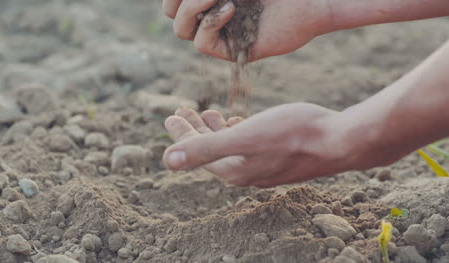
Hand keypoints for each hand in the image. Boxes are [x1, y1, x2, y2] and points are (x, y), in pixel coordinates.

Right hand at [162, 0, 331, 61]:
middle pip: (171, 13)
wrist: (308, 3)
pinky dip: (210, 22)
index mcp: (210, 0)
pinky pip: (202, 42)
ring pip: (181, 29)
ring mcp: (221, 34)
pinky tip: (231, 8)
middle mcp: (211, 15)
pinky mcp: (233, 51)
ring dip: (192, 7)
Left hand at [162, 104, 353, 187]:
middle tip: (181, 111)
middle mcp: (248, 174)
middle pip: (211, 152)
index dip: (181, 134)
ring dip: (215, 131)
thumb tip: (168, 161)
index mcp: (235, 171)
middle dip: (194, 131)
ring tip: (206, 113)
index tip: (170, 115)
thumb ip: (206, 149)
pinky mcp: (280, 157)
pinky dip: (237, 132)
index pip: (198, 154)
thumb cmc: (294, 135)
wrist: (341, 140)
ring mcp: (266, 167)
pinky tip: (239, 121)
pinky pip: (249, 146)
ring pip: (230, 148)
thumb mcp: (245, 138)